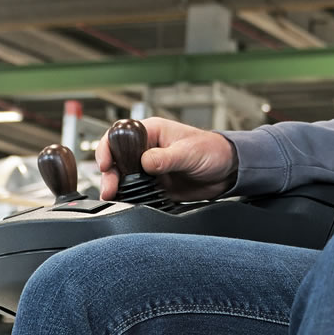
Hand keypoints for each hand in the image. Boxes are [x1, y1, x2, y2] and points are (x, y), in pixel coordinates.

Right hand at [97, 116, 238, 200]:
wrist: (227, 171)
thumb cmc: (211, 150)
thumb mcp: (189, 152)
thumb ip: (166, 158)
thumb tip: (146, 163)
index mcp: (151, 132)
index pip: (120, 135)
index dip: (108, 148)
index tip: (106, 164)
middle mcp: (146, 149)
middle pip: (117, 159)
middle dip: (109, 173)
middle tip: (109, 187)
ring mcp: (149, 168)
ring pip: (123, 177)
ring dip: (117, 186)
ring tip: (114, 196)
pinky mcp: (155, 185)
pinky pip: (136, 192)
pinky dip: (129, 197)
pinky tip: (126, 202)